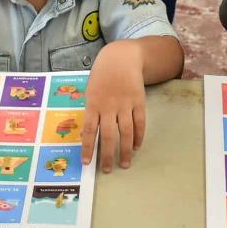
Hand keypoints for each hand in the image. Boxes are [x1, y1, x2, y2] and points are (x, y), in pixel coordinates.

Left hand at [82, 41, 146, 171]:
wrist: (121, 58)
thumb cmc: (101, 76)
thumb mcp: (90, 90)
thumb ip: (91, 111)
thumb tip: (88, 134)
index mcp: (93, 103)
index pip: (89, 130)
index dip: (87, 148)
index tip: (86, 162)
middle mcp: (108, 106)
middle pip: (108, 135)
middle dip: (107, 155)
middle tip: (107, 170)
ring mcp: (125, 104)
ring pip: (126, 132)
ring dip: (126, 150)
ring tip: (125, 163)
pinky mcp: (139, 102)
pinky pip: (140, 123)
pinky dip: (139, 136)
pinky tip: (137, 146)